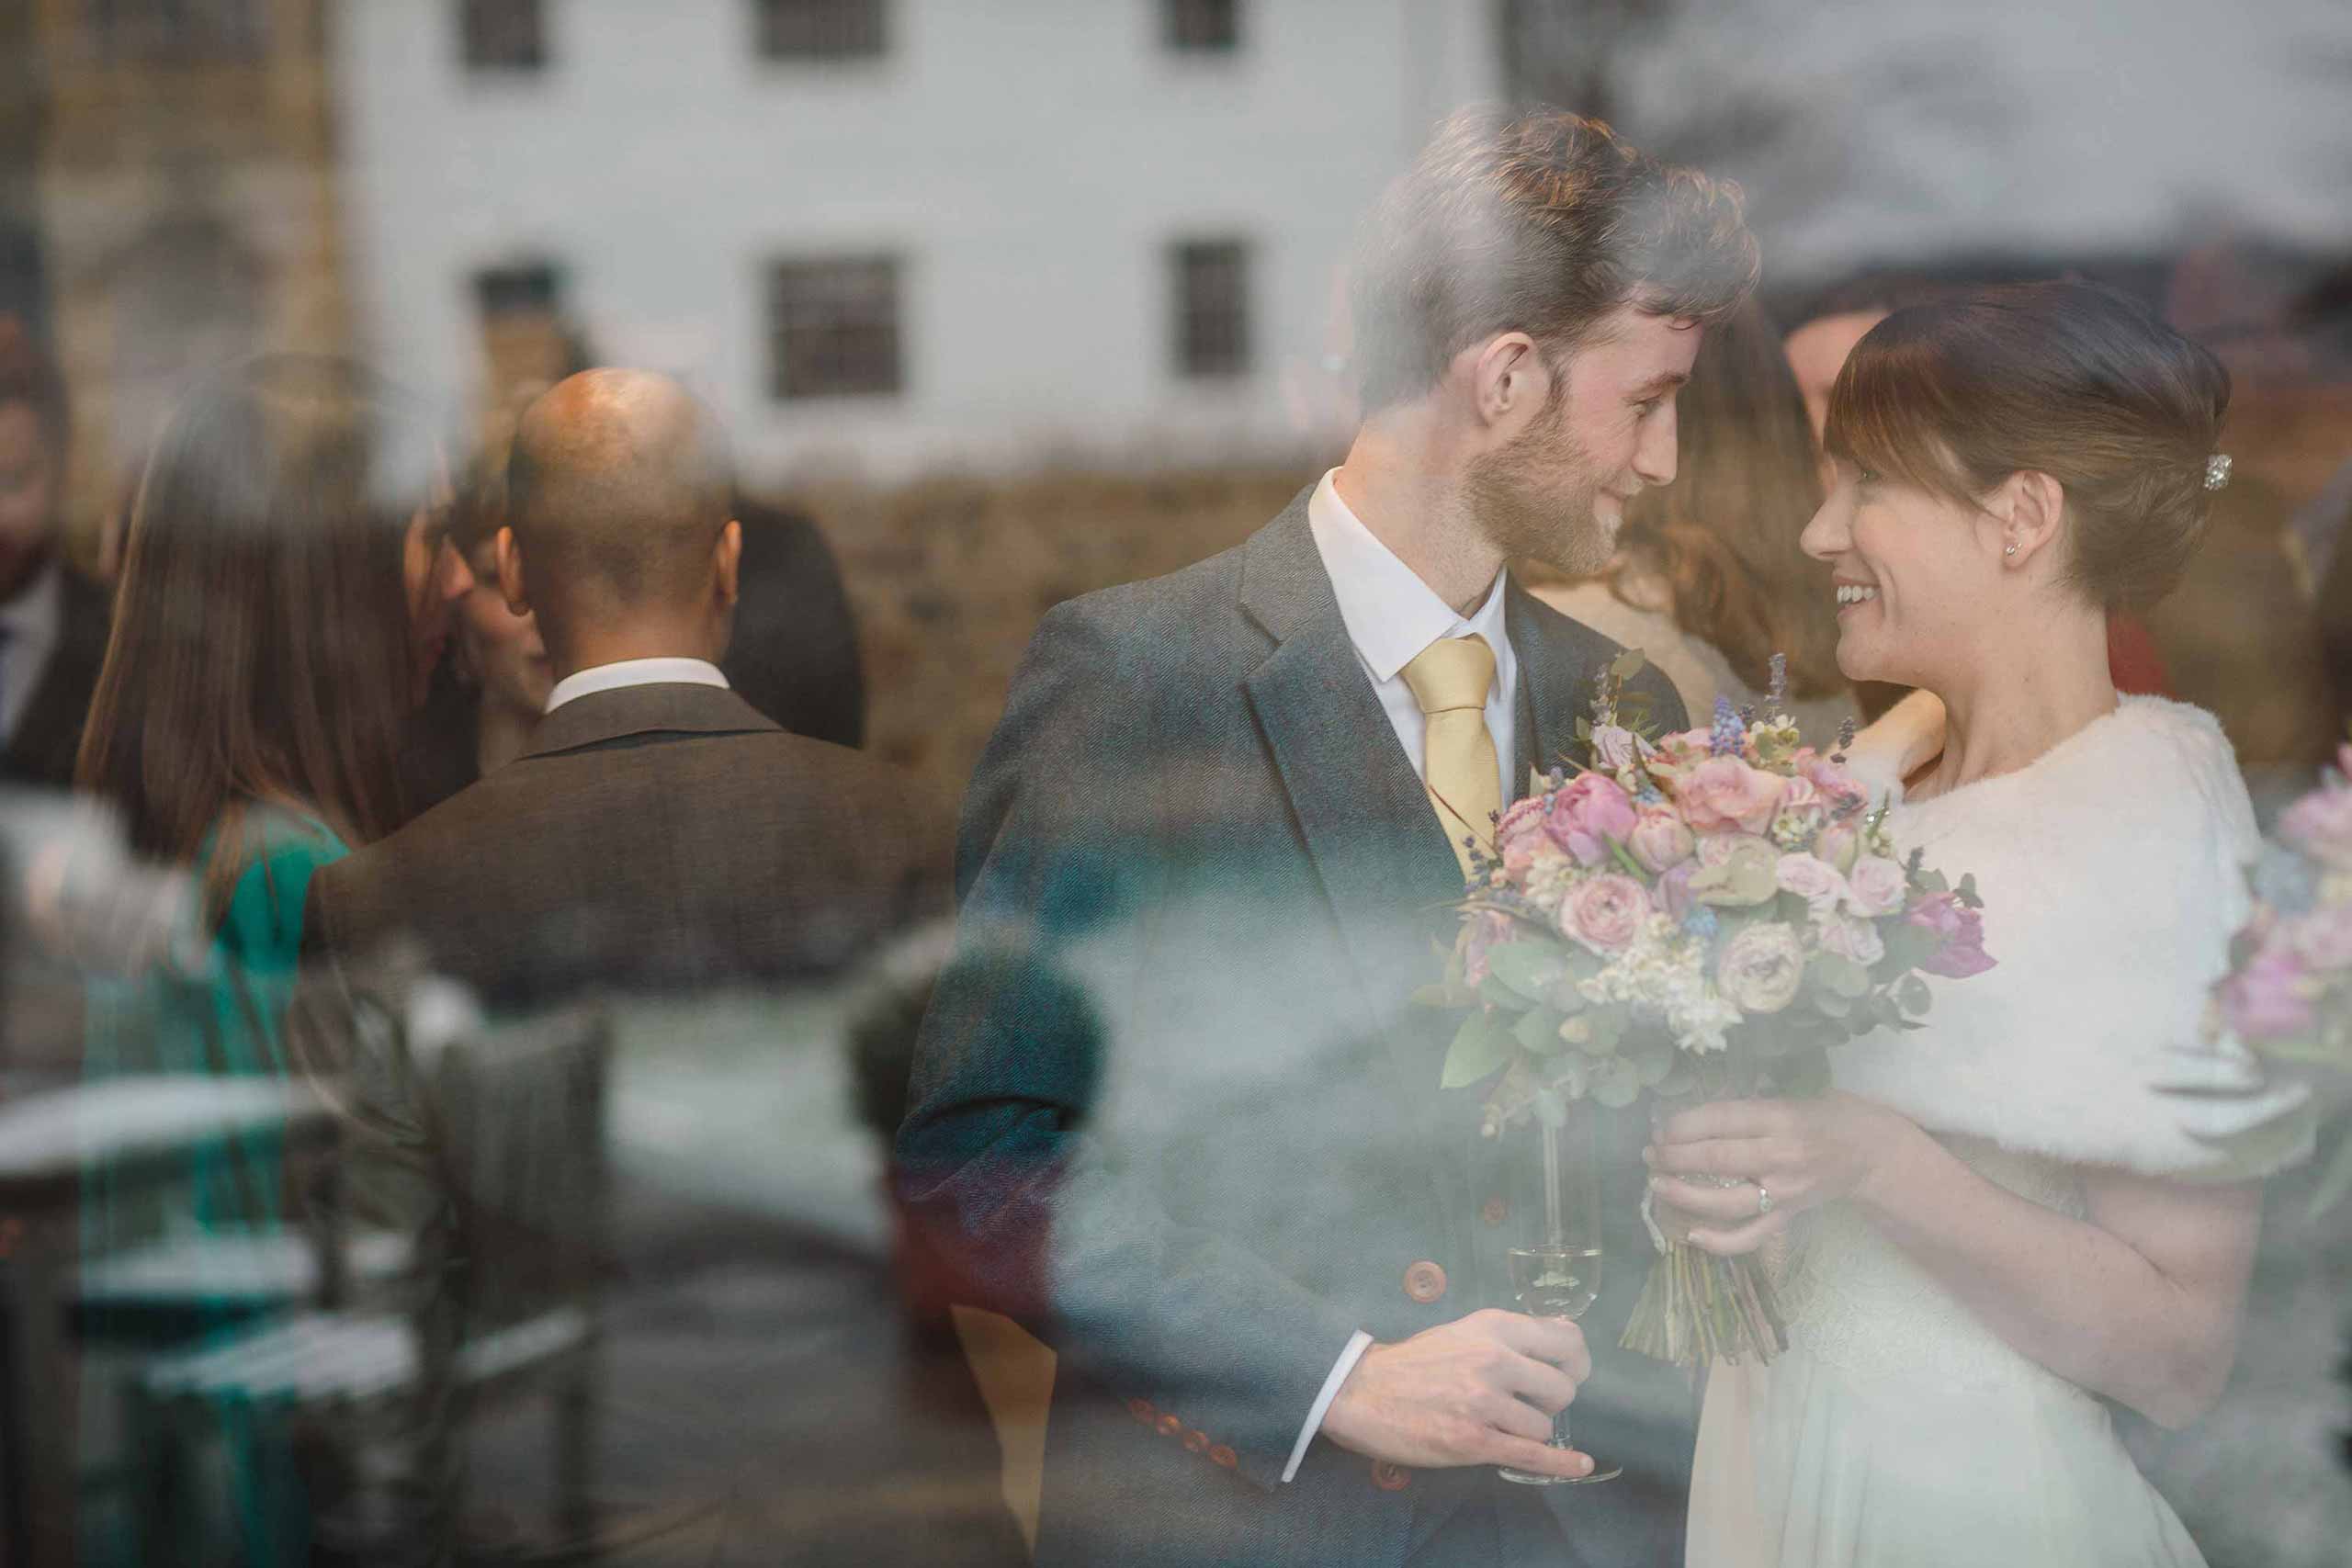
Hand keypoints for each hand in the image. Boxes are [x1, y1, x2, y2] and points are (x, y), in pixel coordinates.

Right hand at [1320, 1309, 1594, 1480]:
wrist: (1362, 1392)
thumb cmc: (1413, 1363)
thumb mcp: (1463, 1331)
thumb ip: (1510, 1335)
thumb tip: (1565, 1334)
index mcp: (1493, 1327)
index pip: (1565, 1340)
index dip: (1576, 1361)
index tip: (1570, 1372)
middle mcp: (1494, 1359)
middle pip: (1562, 1388)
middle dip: (1551, 1401)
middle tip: (1531, 1405)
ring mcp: (1484, 1402)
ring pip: (1543, 1426)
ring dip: (1529, 1431)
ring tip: (1502, 1427)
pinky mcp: (1474, 1442)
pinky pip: (1532, 1456)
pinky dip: (1561, 1464)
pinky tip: (1579, 1465)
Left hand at [1645, 1092, 1919, 1255]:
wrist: (1870, 1154)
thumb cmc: (1824, 1118)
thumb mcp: (1789, 1099)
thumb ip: (1745, 1110)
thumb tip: (1689, 1117)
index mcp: (1780, 1118)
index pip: (1722, 1120)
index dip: (1684, 1125)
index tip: (1660, 1128)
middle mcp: (1781, 1155)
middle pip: (1718, 1159)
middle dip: (1676, 1157)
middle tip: (1650, 1155)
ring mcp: (1784, 1191)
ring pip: (1728, 1201)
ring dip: (1686, 1196)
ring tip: (1658, 1184)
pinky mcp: (1788, 1216)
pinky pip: (1751, 1236)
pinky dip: (1721, 1242)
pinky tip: (1692, 1236)